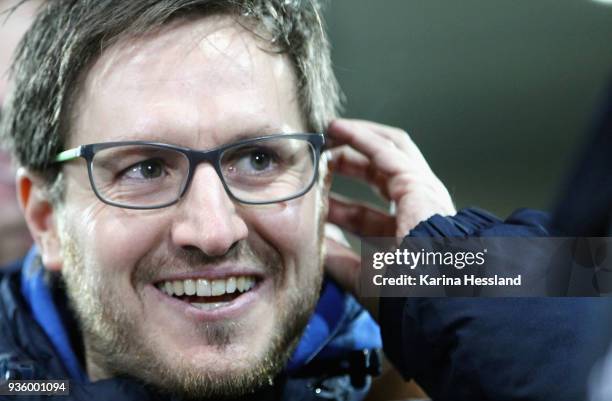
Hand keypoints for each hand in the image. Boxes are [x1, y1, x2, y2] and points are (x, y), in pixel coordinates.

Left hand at [323, 119, 454, 317]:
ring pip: (389, 151)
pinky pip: (386, 150)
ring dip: (356, 139)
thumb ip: (338, 257)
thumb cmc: (404, 296)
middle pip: (379, 174)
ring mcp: (422, 193)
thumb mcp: (362, 275)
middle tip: (320, 156)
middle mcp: (417, 209)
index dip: (338, 202)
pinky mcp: (418, 183)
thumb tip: (314, 241)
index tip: (314, 195)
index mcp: (405, 235)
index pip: (366, 211)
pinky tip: (339, 129)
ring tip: (328, 131)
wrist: (431, 299)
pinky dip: (361, 136)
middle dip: (348, 162)